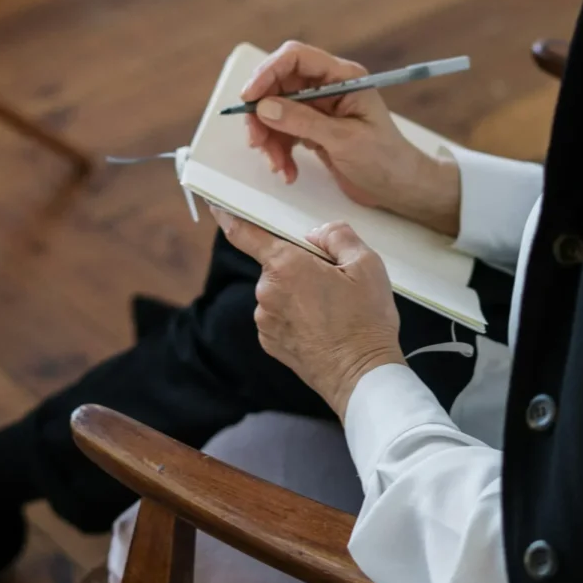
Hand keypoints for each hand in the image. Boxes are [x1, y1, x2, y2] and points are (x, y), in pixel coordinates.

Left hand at [211, 209, 404, 419]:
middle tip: (334, 280)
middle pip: (277, 264)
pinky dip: (297, 315)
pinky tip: (323, 326)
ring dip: (300, 292)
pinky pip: (280, 315)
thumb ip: (338, 236)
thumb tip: (318, 234)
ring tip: (334, 310)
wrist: (362, 377)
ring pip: (280, 291)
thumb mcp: (367, 264)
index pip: (244, 233)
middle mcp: (267, 292)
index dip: (227, 216)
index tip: (216, 206)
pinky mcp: (270, 342)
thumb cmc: (366, 322)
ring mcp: (265, 320)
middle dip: (300, 265)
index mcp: (286, 266)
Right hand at [242, 41, 460, 236]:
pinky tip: (288, 171)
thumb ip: (303, 121)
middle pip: (279, 85)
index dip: (267, 72)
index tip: (249, 98)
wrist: (400, 187)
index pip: (296, 58)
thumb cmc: (385, 159)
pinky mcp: (314, 129)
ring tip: (278, 165)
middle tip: (257, 141)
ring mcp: (320, 109)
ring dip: (270, 139)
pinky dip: (280, 151)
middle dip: (263, 114)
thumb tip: (265, 107)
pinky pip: (284, 132)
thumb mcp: (343, 140)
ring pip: (277, 112)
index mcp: (343, 78)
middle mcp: (329, 88)